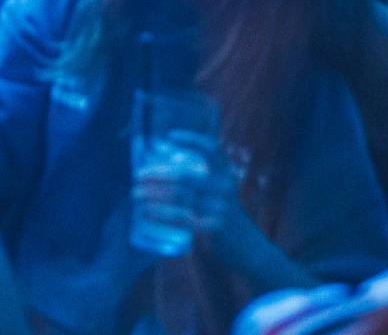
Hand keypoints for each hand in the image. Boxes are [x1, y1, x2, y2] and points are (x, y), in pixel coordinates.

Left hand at [132, 131, 246, 252]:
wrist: (251, 252)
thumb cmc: (225, 219)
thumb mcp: (219, 195)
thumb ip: (198, 182)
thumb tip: (161, 164)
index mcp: (225, 176)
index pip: (212, 150)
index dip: (192, 140)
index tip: (171, 135)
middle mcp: (224, 188)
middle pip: (184, 176)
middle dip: (156, 175)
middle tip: (137, 177)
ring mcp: (220, 208)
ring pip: (179, 197)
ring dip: (153, 195)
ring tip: (136, 195)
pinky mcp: (215, 227)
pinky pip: (183, 217)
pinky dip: (163, 214)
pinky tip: (149, 213)